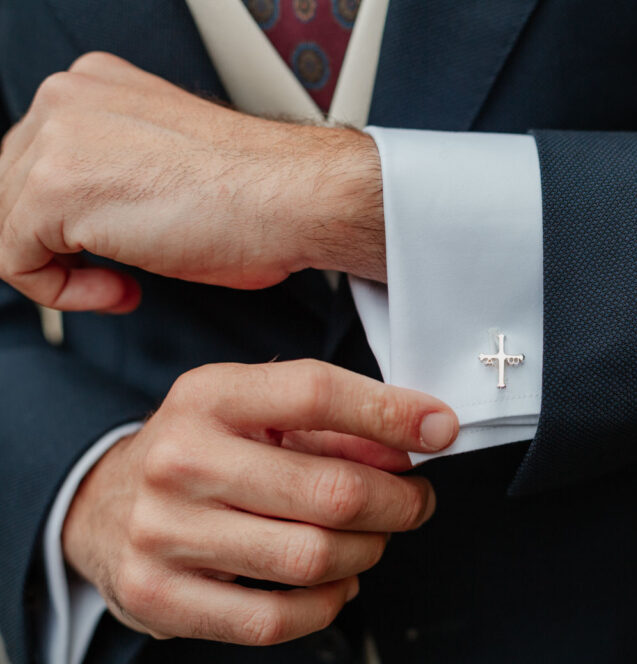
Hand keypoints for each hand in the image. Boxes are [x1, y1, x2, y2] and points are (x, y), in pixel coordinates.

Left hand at [0, 52, 384, 313]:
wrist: (295, 198)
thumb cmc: (259, 194)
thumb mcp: (167, 160)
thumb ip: (118, 167)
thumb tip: (95, 214)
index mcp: (95, 84)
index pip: (36, 160)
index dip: (70, 220)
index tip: (113, 247)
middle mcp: (67, 98)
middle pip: (10, 190)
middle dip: (60, 245)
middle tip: (119, 272)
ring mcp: (57, 139)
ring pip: (6, 226)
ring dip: (65, 271)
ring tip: (125, 282)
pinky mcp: (55, 191)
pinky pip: (15, 262)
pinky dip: (63, 293)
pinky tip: (121, 289)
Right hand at [63, 360, 456, 644]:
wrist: (100, 506)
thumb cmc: (198, 451)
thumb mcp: (253, 412)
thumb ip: (333, 424)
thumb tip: (415, 441)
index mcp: (208, 396)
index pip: (315, 393)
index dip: (391, 413)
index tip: (440, 429)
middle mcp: (180, 459)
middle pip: (330, 490)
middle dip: (399, 501)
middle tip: (415, 501)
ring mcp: (163, 532)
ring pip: (313, 558)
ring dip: (369, 551)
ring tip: (372, 538)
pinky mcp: (160, 596)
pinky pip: (276, 619)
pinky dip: (329, 603)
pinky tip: (337, 582)